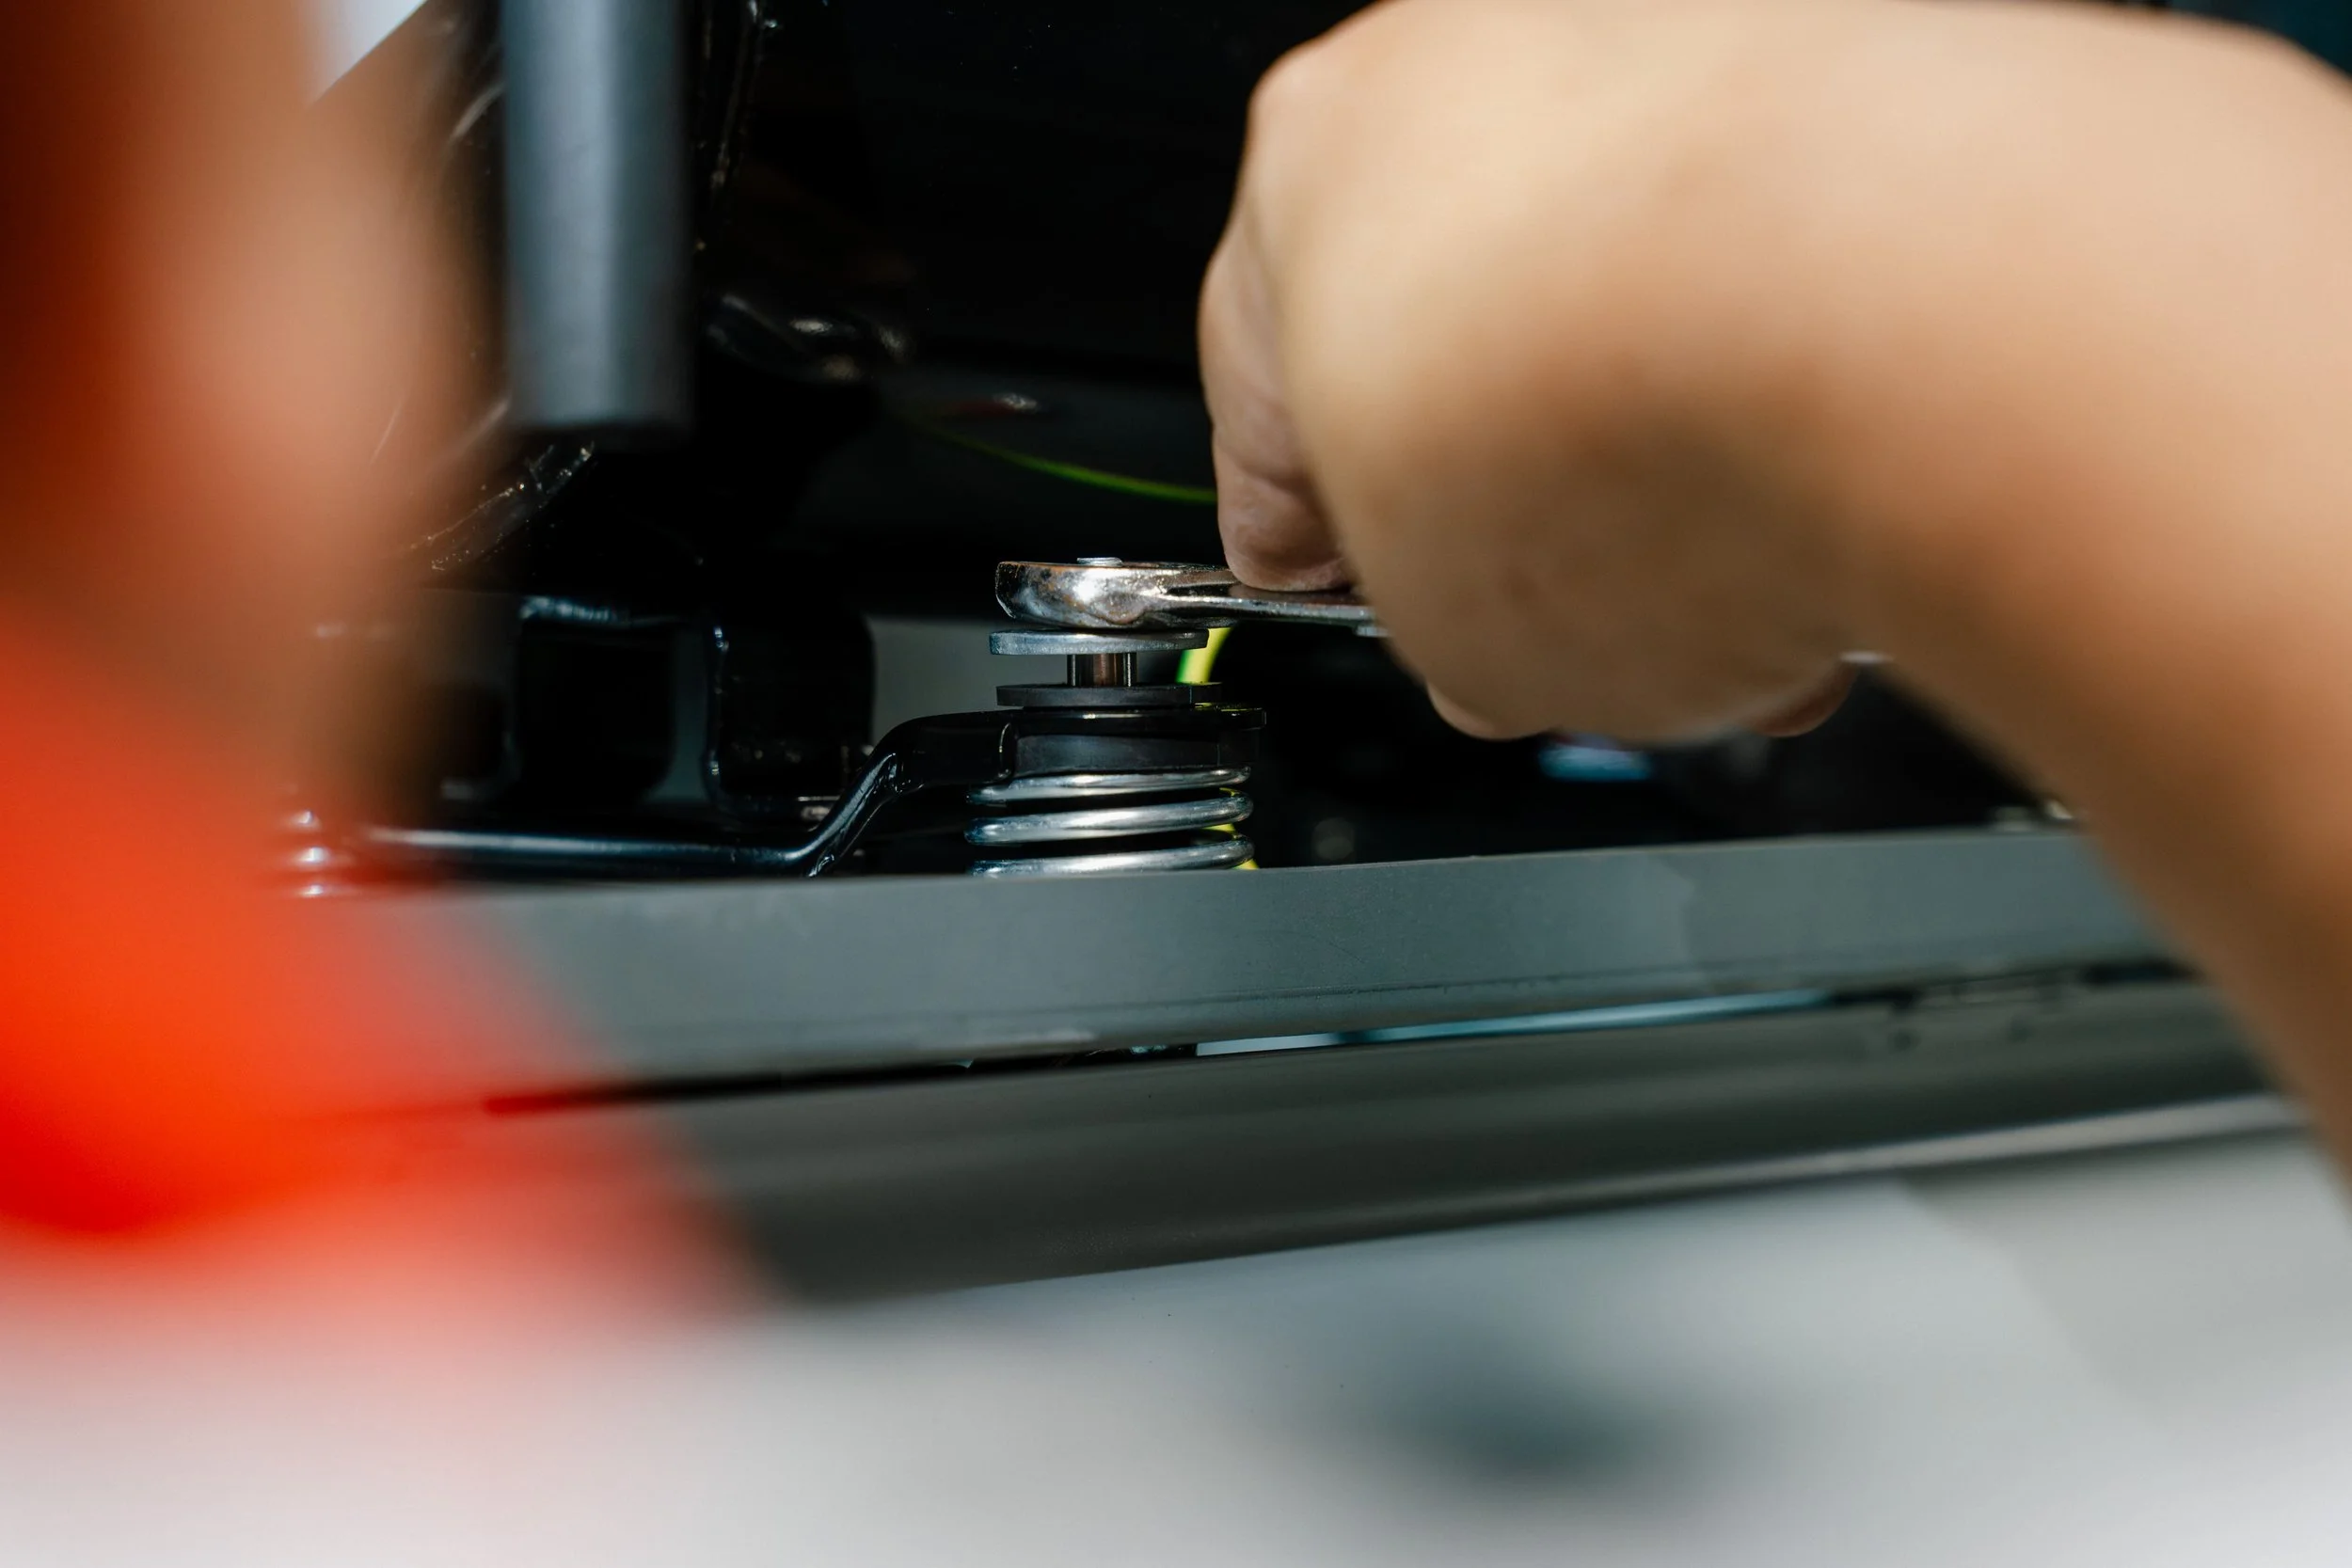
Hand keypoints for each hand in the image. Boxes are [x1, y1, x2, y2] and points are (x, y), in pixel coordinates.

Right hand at [1198, 0, 2321, 743]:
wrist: (1902, 322)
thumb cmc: (1637, 428)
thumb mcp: (1450, 634)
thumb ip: (1446, 617)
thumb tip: (1526, 635)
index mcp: (1310, 166)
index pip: (1275, 382)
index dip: (1316, 523)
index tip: (1355, 580)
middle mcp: (1490, 52)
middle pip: (1479, 329)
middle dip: (1532, 500)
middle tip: (1572, 623)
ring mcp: (1683, 36)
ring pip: (1651, 298)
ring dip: (1686, 458)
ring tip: (1749, 610)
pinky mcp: (1870, 64)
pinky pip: (1804, 262)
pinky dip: (1815, 382)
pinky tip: (1847, 512)